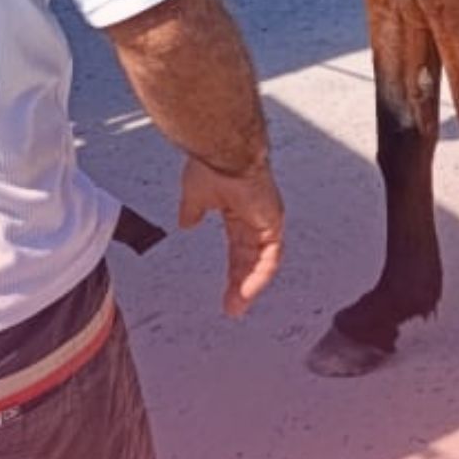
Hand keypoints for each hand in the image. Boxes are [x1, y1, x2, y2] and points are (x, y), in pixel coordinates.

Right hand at [177, 154, 283, 317]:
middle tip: (233, 306)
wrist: (224, 151)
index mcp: (238, 209)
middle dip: (241, 285)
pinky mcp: (272, 222)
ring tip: (236, 307)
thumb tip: (186, 223)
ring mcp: (267, 219)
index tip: (226, 290)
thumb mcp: (195, 195)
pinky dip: (259, 276)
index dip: (234, 270)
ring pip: (263, 262)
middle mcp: (256, 216)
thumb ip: (193, 211)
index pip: (239, 247)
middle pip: (251, 259)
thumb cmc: (212, 162)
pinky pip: (270, 257)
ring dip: (250, 285)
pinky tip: (246, 292)